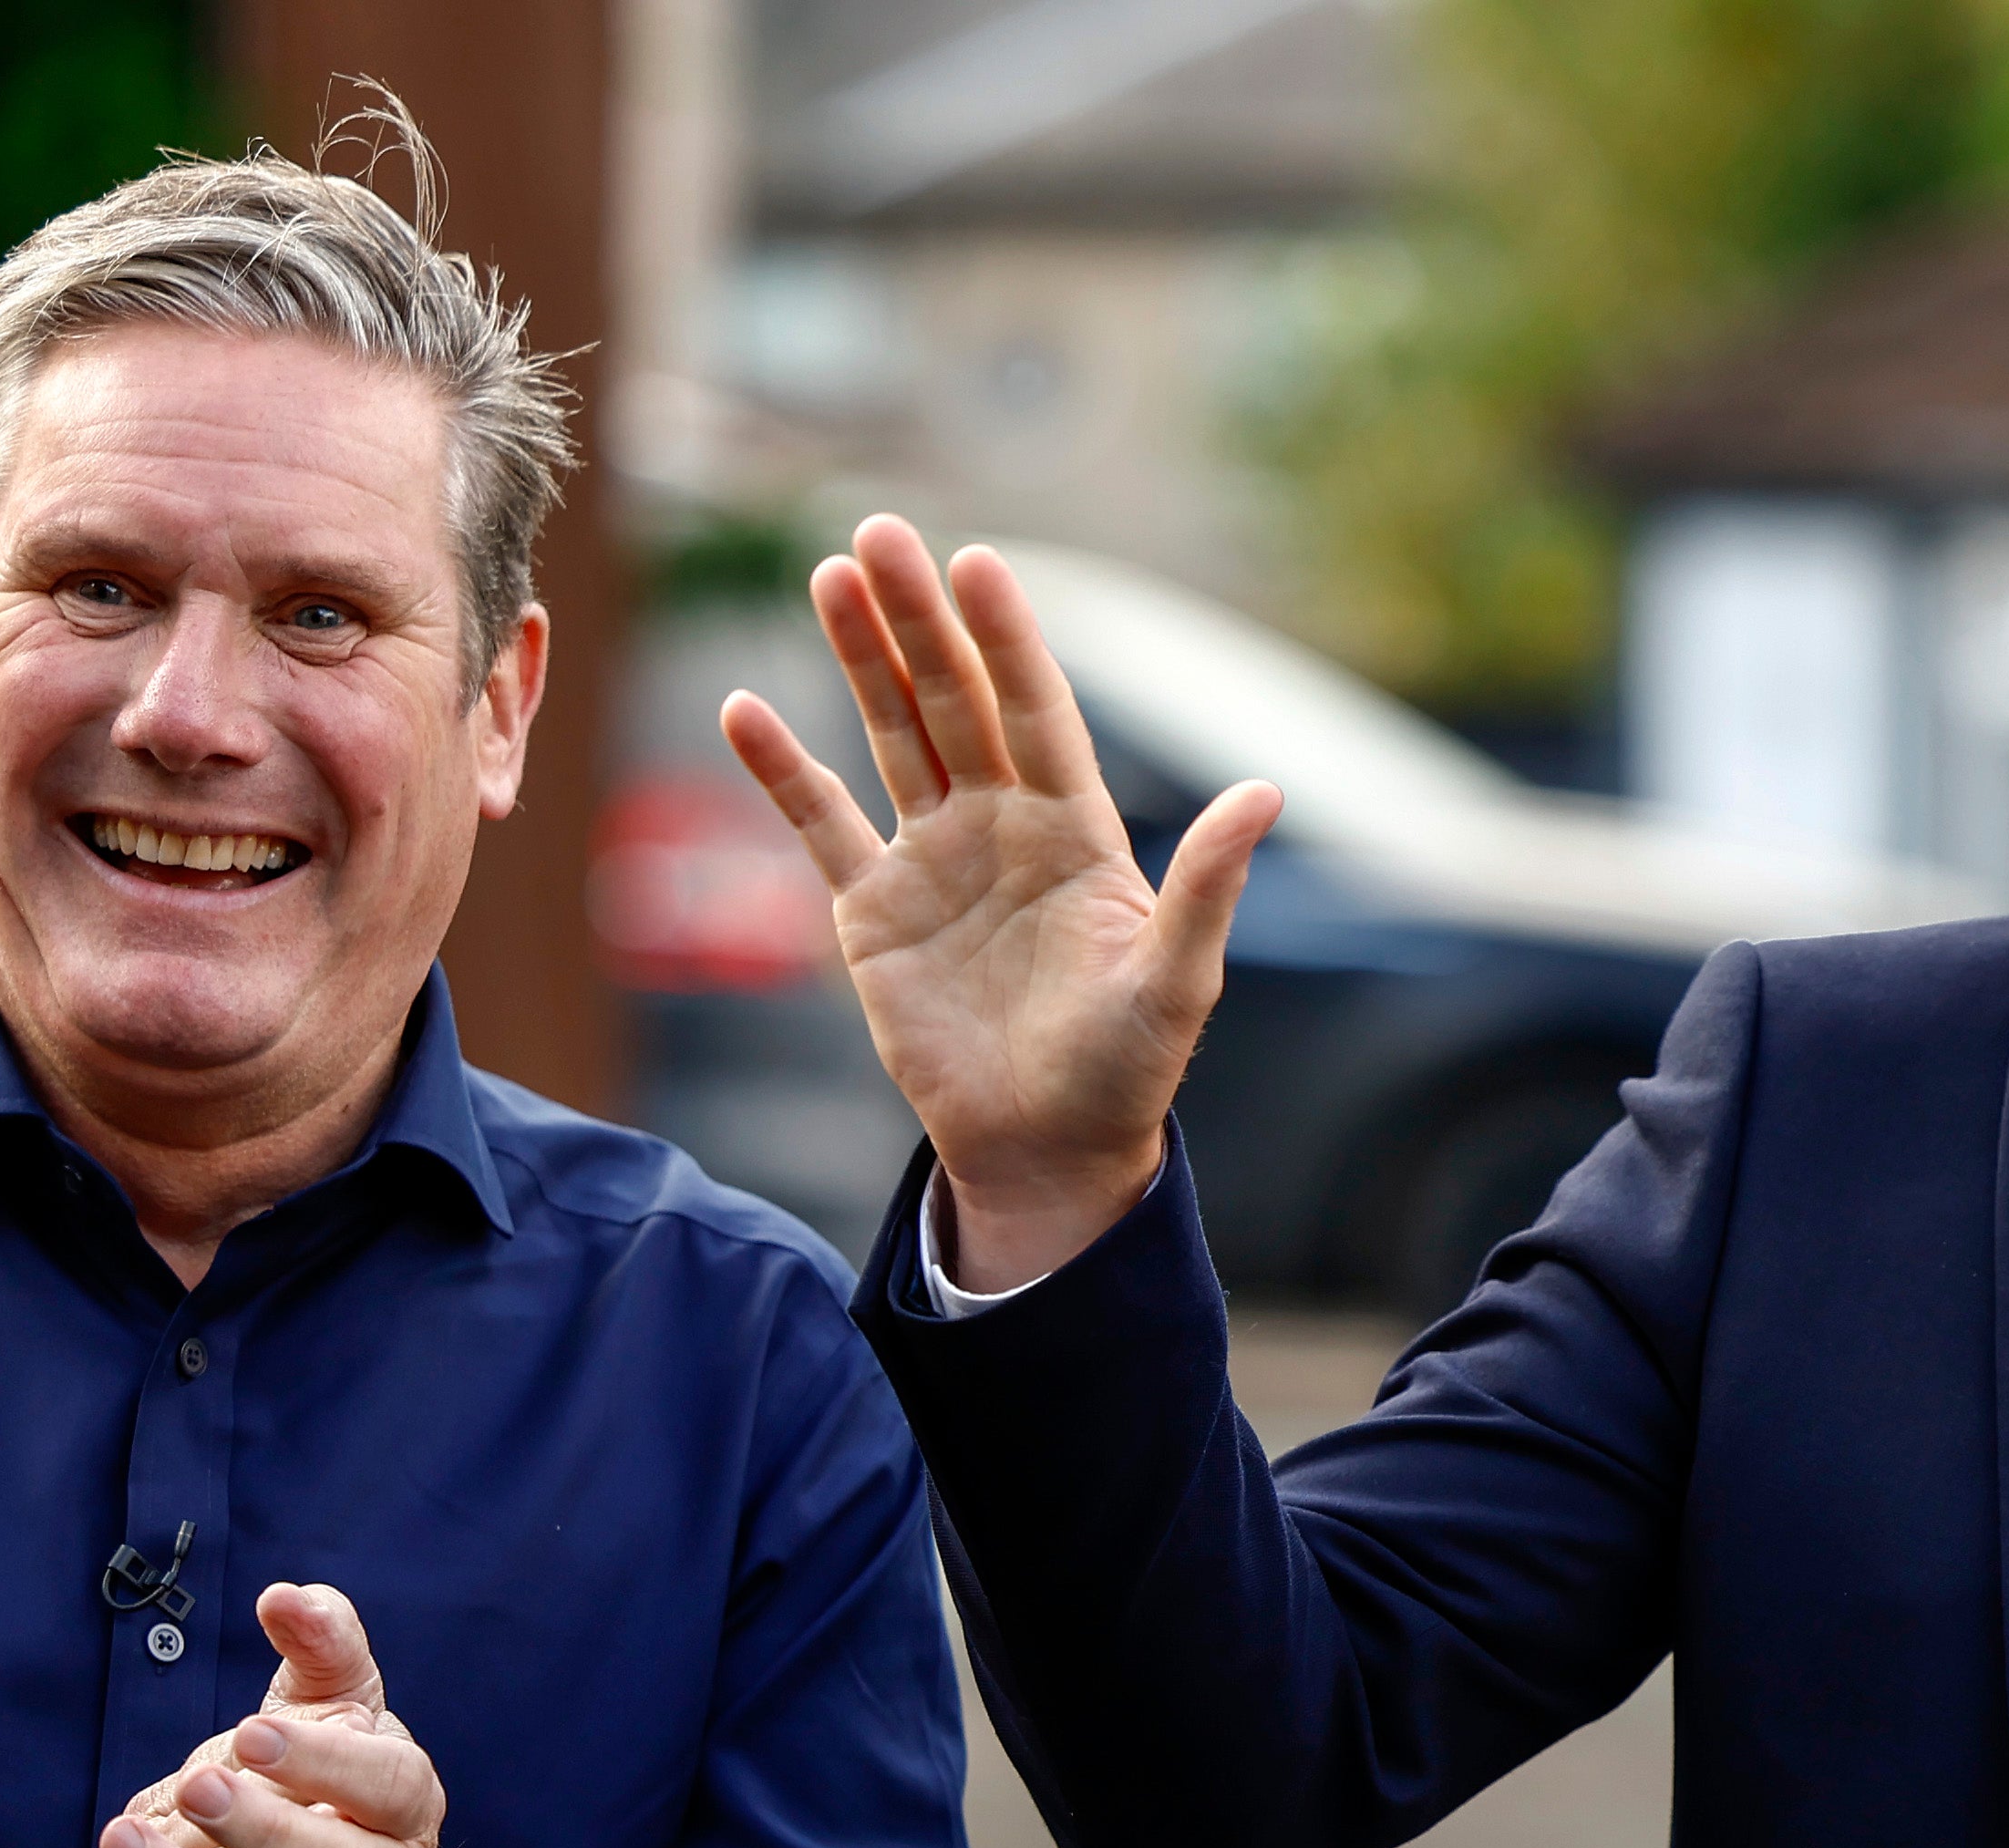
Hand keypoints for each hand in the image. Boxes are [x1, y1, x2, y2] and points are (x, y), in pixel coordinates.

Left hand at [84, 1588, 451, 1847]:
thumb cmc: (331, 1791)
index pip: (394, 1792)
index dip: (327, 1766)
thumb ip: (321, 1645)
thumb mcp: (336, 1710)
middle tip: (190, 1785)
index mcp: (409, 1813)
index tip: (247, 1733)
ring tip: (116, 1846)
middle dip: (266, 1834)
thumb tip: (284, 1598)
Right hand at [721, 516, 1281, 1288]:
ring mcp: (934, 861)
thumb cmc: (1125, 1071)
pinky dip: (782, 771)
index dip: (1007, 639)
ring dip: (860, 659)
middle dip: (918, 621)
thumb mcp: (1176, 980)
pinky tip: (742, 709)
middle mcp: (1002, 825)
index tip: (977, 563)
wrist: (1047, 1152)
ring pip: (891, 736)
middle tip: (878, 534)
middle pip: (954, 701)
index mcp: (1075, 829)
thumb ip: (1208, 885)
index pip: (1036, 710)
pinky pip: (821, 824)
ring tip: (830, 577)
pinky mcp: (874, 913)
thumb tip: (1266, 792)